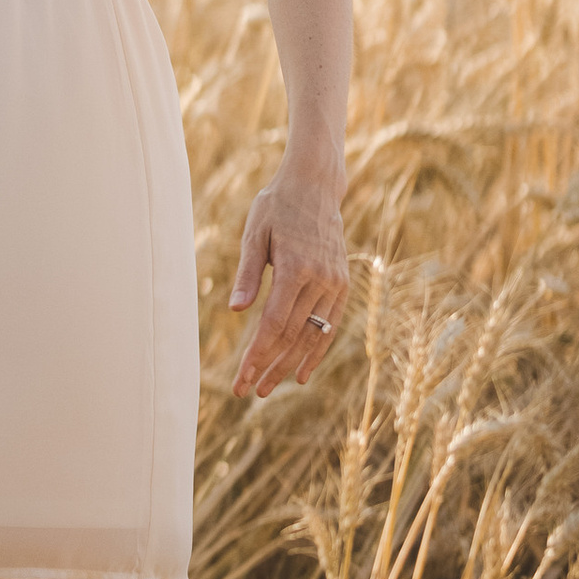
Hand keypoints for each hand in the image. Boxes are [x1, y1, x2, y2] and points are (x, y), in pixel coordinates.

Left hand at [228, 170, 350, 397]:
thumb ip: (248, 274)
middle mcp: (321, 280)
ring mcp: (335, 283)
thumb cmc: (277, 207)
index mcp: (296, 268)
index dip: (258, 354)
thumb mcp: (255, 234)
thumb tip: (236, 311)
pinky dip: (316, 350)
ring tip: (268, 387)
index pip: (275, 324)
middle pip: (293, 336)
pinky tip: (301, 372)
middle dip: (269, 367)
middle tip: (248, 392)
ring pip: (313, 336)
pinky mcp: (342, 284)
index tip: (242, 378)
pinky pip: (329, 325)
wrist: (315, 187)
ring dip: (291, 365)